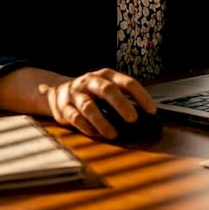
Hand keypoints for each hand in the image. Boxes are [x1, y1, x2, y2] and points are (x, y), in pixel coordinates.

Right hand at [37, 68, 155, 139]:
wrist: (56, 92)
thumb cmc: (90, 93)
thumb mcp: (106, 88)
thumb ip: (122, 97)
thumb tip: (146, 117)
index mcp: (106, 75)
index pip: (127, 83)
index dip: (141, 96)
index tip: (152, 111)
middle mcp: (91, 82)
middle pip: (107, 90)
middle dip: (121, 104)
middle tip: (133, 119)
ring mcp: (76, 94)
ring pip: (89, 106)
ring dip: (102, 121)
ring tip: (113, 134)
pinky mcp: (64, 108)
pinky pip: (75, 118)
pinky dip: (86, 127)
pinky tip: (95, 134)